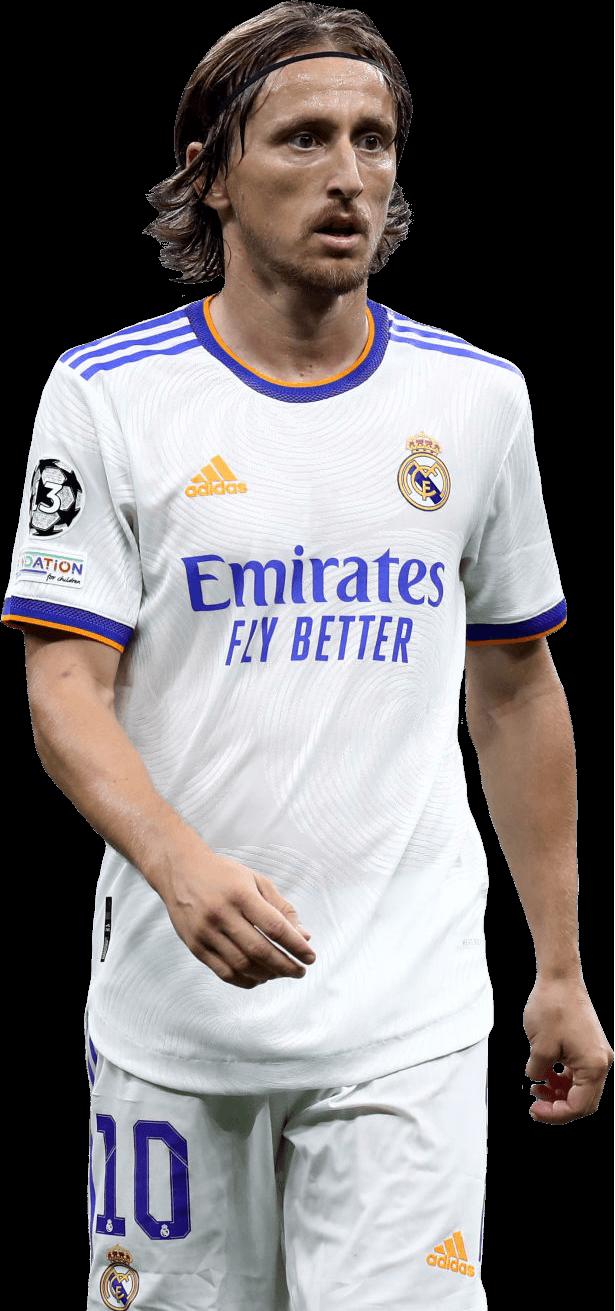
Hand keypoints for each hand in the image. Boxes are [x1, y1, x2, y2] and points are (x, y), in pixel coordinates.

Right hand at [151, 838, 315, 988]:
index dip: (296, 946)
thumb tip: (304, 936)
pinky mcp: (195, 946)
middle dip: (285, 965)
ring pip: (242, 965)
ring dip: (267, 975)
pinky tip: (259, 977)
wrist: (180, 870)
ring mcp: (206, 932)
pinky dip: (245, 980)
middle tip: (300, 971)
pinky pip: (223, 972)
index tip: (310, 957)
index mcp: (241, 895)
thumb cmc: (224, 875)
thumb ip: (281, 908)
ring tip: (281, 973)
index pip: (274, 927)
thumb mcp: (255, 881)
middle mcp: (221, 914)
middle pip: (260, 950)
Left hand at [523, 973, 613, 1123]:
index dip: (554, 1114)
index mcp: (593, 1065)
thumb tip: (537, 1080)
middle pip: (583, 1101)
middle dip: (558, 1106)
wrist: (560, 977)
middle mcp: (600, 1061)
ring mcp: (596, 1053)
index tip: (535, 1111)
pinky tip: (545, 1074)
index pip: (578, 1106)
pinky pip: (578, 1073)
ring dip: (559, 1093)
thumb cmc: (553, 1005)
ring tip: (538, 1088)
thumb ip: (537, 1072)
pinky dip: (562, 1078)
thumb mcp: (539, 1047)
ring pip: (580, 1088)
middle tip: (536, 1105)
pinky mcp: (589, 1046)